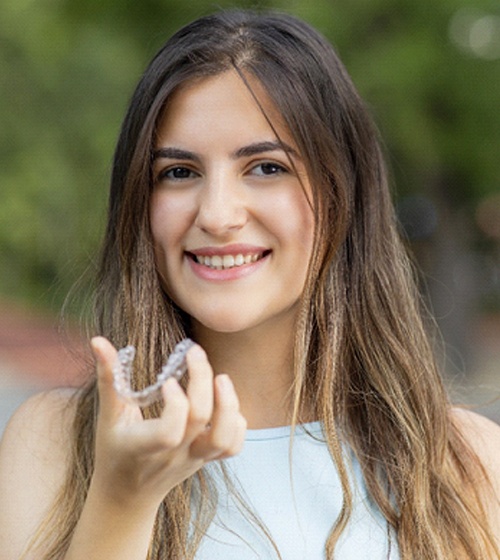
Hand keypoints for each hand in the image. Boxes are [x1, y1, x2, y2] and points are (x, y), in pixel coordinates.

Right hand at [89, 337, 246, 511]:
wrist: (128, 495)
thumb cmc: (114, 449)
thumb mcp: (107, 415)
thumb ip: (108, 377)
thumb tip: (98, 340)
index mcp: (143, 446)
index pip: (170, 431)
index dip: (176, 403)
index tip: (169, 381)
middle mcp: (173, 455)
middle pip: (200, 419)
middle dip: (202, 380)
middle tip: (195, 352)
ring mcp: (193, 460)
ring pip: (223, 439)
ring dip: (228, 404)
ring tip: (221, 377)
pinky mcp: (207, 460)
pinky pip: (233, 448)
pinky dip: (237, 422)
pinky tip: (224, 401)